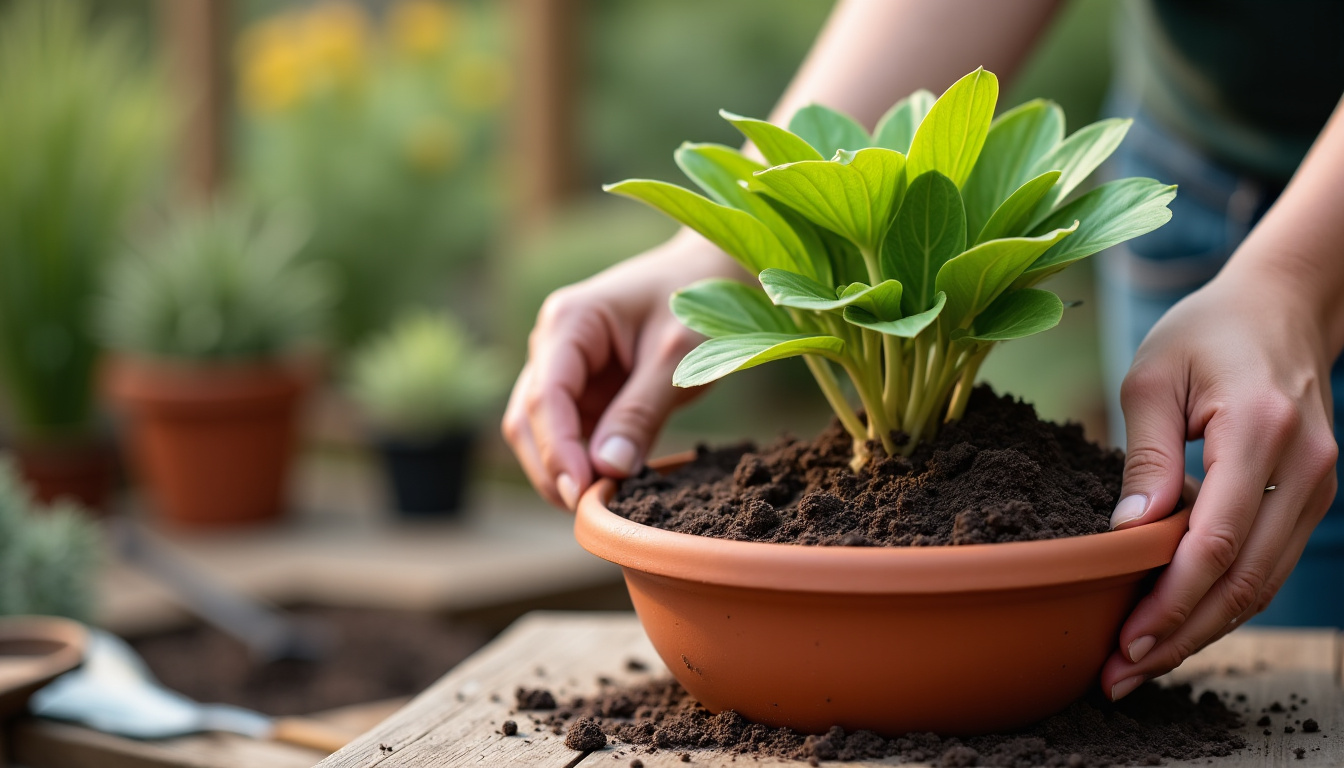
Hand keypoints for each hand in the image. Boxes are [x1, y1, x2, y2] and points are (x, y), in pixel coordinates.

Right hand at [502, 233, 738, 509]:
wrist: (711, 274)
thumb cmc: (698, 303)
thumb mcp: (679, 357)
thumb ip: (641, 411)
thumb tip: (607, 470)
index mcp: (569, 322)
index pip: (546, 396)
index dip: (557, 450)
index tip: (580, 492)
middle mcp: (552, 343)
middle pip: (528, 418)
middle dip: (552, 467)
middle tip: (587, 511)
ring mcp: (562, 367)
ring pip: (538, 431)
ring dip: (561, 470)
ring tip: (598, 505)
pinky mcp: (580, 388)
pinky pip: (568, 433)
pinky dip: (580, 462)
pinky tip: (606, 486)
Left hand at [1100, 267, 1338, 700]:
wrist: (1282, 306)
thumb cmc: (1205, 332)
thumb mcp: (1153, 374)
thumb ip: (1145, 453)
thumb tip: (1130, 534)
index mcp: (1261, 429)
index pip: (1216, 541)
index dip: (1171, 601)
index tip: (1123, 641)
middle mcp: (1304, 466)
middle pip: (1244, 579)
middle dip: (1181, 635)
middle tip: (1119, 675)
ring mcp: (1318, 485)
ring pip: (1262, 583)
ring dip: (1203, 630)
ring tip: (1140, 663)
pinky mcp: (1311, 495)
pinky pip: (1269, 563)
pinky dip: (1225, 600)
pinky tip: (1178, 622)